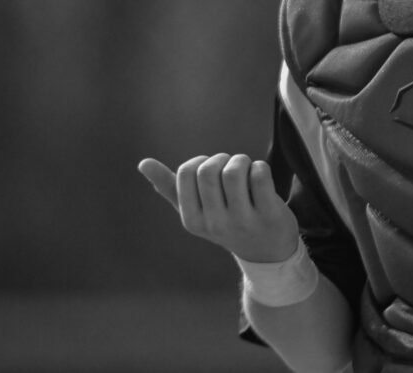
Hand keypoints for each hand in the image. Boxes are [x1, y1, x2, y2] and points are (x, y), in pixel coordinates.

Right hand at [138, 154, 299, 262]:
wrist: (267, 252)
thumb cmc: (227, 222)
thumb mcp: (196, 212)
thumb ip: (170, 188)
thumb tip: (142, 163)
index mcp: (192, 220)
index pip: (186, 173)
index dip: (200, 162)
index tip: (212, 170)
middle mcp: (215, 224)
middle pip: (209, 170)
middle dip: (222, 159)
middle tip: (231, 167)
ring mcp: (243, 221)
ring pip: (234, 171)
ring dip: (242, 161)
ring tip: (246, 170)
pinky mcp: (269, 215)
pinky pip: (260, 175)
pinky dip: (260, 167)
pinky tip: (261, 177)